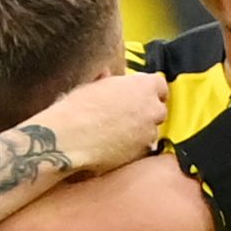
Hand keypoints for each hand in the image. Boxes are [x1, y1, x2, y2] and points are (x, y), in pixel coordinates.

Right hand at [33, 69, 171, 172]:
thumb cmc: (79, 107)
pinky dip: (132, 149)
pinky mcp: (139, 155)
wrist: (70, 138)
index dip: (150, 90)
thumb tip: (107, 76)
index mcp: (143, 86)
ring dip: (140, 133)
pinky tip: (114, 148)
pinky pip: (140, 150)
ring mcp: (148, 134)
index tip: (141, 95)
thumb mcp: (94, 85)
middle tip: (128, 116)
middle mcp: (152, 109)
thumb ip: (109, 81)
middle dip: (147, 113)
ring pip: (150, 132)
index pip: (160, 85)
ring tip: (118, 135)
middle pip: (158, 110)